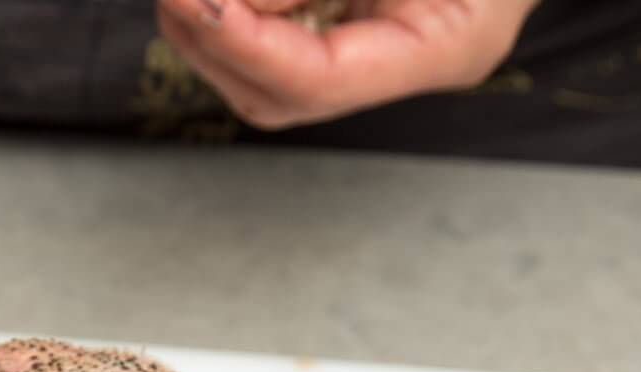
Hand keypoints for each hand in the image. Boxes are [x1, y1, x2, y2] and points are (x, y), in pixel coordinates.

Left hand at [155, 0, 536, 129]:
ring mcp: (382, 43)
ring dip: (213, 25)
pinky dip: (240, 9)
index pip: (318, 81)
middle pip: (278, 93)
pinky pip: (284, 30)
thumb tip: (225, 2)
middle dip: (212, 40)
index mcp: (447, 46)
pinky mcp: (358, 14)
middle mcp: (409, 59)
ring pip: (267, 72)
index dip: (243, 43)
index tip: (193, 1)